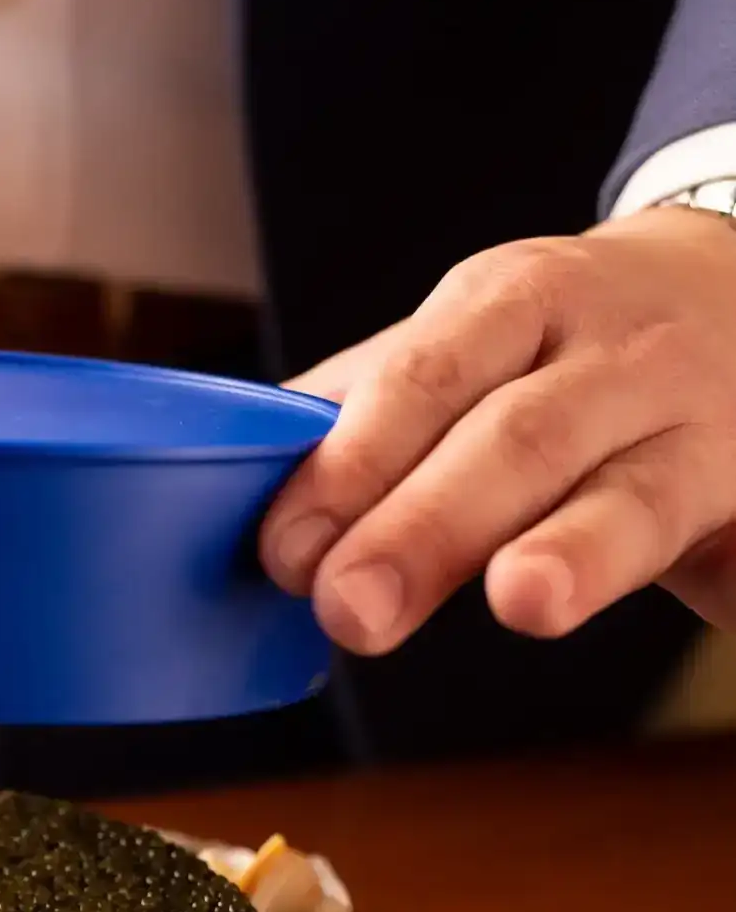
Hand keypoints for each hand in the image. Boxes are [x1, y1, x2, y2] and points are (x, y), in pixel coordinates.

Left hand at [260, 207, 735, 651]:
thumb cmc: (574, 345)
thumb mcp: (476, 339)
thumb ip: (362, 407)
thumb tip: (227, 476)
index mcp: (520, 303)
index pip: (427, 373)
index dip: (354, 461)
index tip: (286, 547)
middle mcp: (617, 356)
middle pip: (520, 438)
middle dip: (429, 526)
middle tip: (353, 609)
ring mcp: (701, 428)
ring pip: (634, 494)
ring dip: (577, 551)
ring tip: (526, 597)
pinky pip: (734, 550)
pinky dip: (725, 582)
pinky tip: (712, 602)